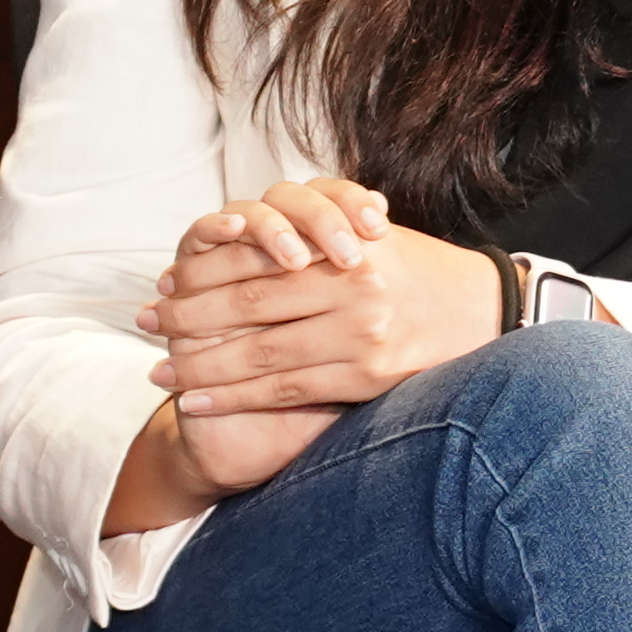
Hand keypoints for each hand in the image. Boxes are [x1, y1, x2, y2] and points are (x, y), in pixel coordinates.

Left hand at [136, 174, 507, 441]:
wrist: (486, 313)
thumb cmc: (417, 271)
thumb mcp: (369, 236)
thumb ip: (312, 233)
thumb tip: (233, 234)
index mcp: (348, 250)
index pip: (256, 263)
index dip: (202, 275)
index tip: (164, 284)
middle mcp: (354, 293)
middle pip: (249, 308)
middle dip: (188, 318)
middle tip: (145, 324)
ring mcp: (361, 339)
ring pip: (260, 357)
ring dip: (201, 366)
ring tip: (161, 370)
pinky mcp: (367, 379)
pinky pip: (285, 391)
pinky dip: (234, 396)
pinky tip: (197, 398)